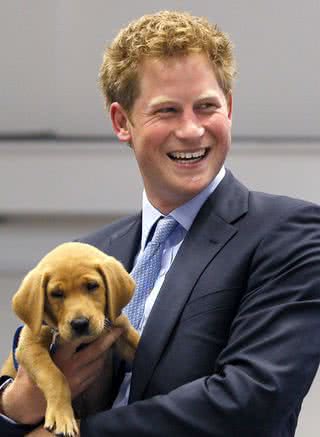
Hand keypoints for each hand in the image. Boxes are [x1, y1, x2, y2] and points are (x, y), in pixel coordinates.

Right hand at [1, 328, 121, 424]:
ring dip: (107, 349)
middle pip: (96, 350)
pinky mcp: (82, 387)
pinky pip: (97, 372)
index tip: (100, 320)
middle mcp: (71, 367)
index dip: (90, 329)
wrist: (31, 401)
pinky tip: (103, 354)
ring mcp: (78, 379)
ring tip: (112, 338)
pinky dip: (102, 362)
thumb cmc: (33, 372)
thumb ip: (46, 339)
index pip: (78, 339)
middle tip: (119, 327)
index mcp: (59, 356)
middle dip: (110, 338)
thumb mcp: (36, 354)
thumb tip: (53, 322)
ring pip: (100, 361)